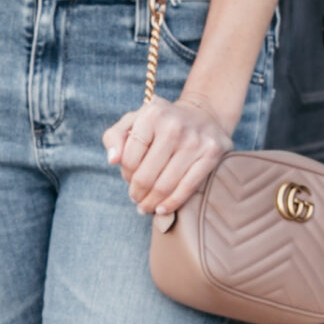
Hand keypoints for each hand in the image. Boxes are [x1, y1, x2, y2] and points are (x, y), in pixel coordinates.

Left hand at [102, 88, 232, 224]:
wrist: (203, 115)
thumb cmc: (161, 123)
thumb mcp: (133, 120)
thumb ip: (114, 137)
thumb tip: (112, 160)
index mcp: (152, 115)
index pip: (129, 159)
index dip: (125, 174)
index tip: (129, 179)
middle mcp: (174, 126)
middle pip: (146, 176)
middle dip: (137, 193)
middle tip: (136, 198)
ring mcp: (195, 141)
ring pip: (166, 185)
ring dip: (151, 202)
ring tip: (146, 207)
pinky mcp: (211, 154)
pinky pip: (188, 187)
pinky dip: (172, 203)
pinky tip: (162, 209)